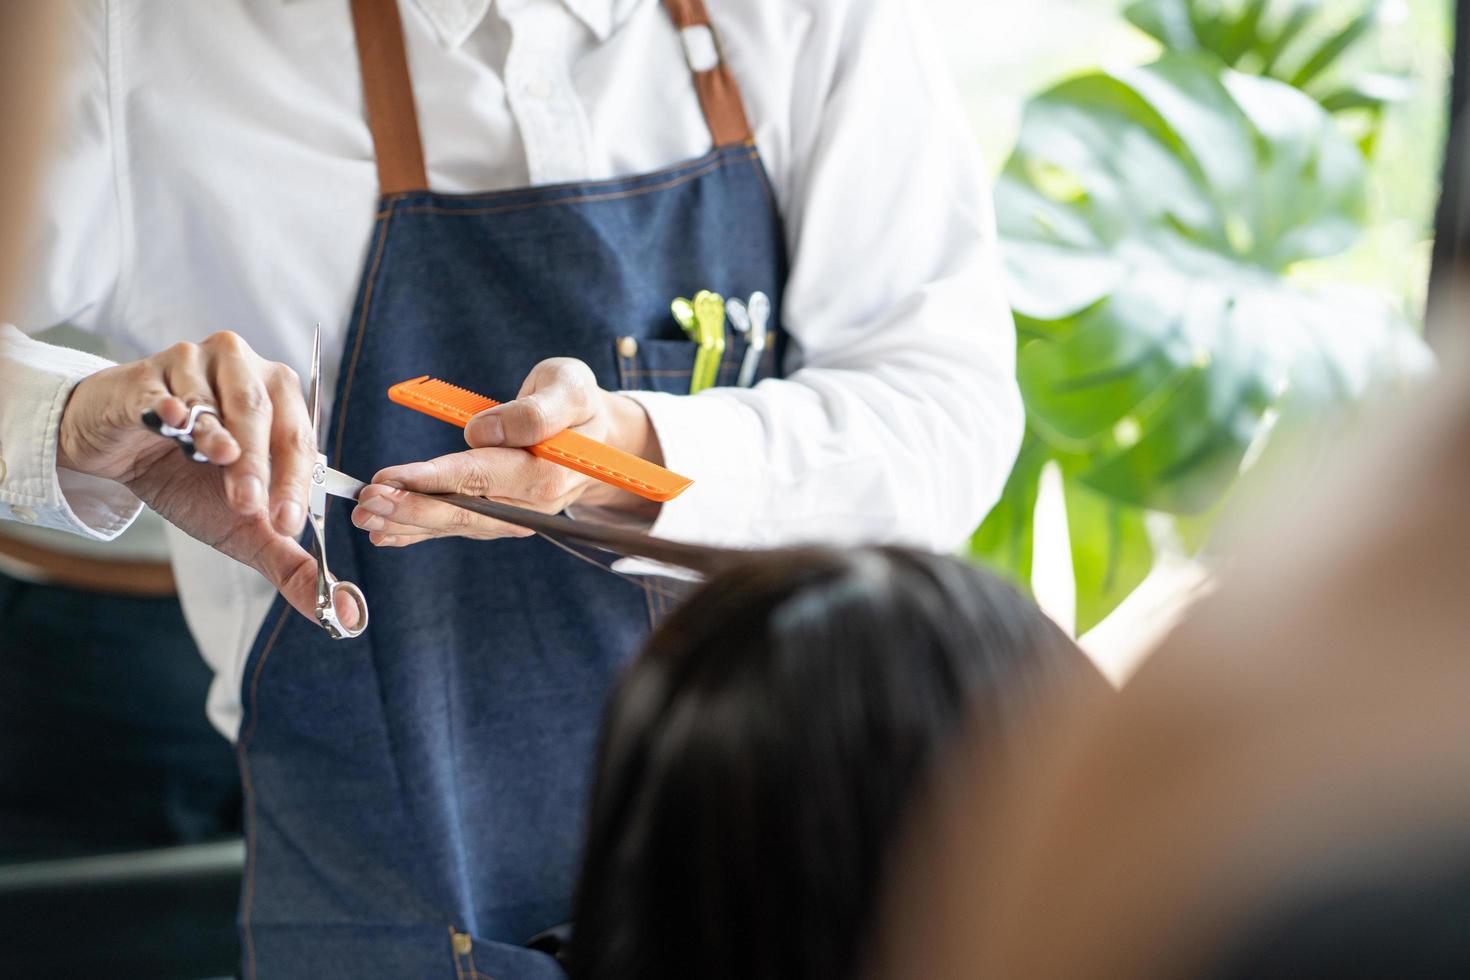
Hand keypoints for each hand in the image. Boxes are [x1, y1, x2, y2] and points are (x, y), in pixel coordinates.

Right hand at [57, 331, 360, 627]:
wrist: (122, 455)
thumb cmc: (192, 482)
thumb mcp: (245, 528)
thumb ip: (291, 564)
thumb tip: (346, 614)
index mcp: (285, 402)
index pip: (299, 441)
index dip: (296, 482)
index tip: (287, 522)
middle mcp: (249, 371)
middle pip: (261, 414)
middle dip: (257, 464)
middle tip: (248, 506)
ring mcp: (199, 364)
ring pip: (215, 400)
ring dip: (215, 437)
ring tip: (212, 461)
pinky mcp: (151, 372)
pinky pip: (165, 389)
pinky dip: (171, 407)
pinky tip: (173, 420)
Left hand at [352, 358, 660, 546]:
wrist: (599, 438)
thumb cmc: (579, 405)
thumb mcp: (569, 387)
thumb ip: (534, 410)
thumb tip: (481, 432)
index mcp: (549, 471)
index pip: (482, 477)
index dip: (433, 479)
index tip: (391, 477)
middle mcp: (532, 503)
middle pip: (463, 507)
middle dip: (410, 507)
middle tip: (366, 502)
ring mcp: (517, 516)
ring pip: (456, 521)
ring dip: (408, 521)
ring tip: (365, 516)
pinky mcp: (503, 518)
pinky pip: (458, 525)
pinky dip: (420, 531)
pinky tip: (386, 534)